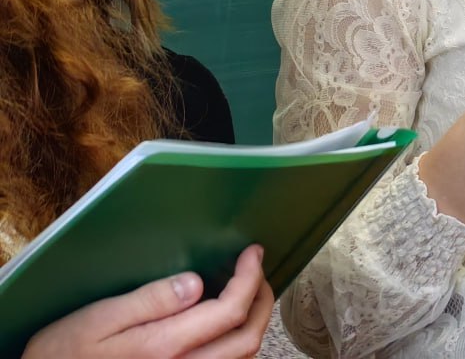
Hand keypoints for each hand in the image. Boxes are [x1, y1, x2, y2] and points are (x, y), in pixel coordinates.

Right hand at [22, 244, 273, 358]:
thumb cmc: (66, 352)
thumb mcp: (100, 319)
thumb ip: (152, 301)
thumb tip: (197, 282)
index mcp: (165, 346)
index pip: (230, 311)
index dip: (250, 278)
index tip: (253, 252)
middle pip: (247, 339)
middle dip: (262, 299)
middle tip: (258, 269)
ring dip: (253, 323)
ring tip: (248, 291)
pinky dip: (237, 345)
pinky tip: (227, 324)